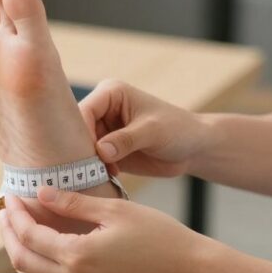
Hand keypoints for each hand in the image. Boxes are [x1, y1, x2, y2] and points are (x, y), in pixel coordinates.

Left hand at [0, 187, 216, 272]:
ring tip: (19, 231)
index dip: (16, 214)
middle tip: (7, 212)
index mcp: (78, 256)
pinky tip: (40, 256)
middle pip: (23, 261)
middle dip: (10, 234)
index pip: (30, 235)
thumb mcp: (115, 210)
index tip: (11, 196)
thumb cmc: (159, 234)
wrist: (190, 271)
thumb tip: (41, 192)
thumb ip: (74, 203)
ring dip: (19, 256)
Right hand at [79, 80, 212, 177]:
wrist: (193, 148)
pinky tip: (106, 178)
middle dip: (82, 150)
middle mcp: (103, 110)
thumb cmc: (178, 129)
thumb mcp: (152, 132)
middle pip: (78, 130)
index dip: (81, 131)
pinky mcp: (108, 150)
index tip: (88, 153)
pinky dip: (95, 171)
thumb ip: (126, 140)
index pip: (85, 110)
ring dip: (88, 163)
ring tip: (99, 175)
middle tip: (89, 170)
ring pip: (82, 148)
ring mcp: (104, 131)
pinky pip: (92, 161)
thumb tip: (100, 151)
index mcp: (111, 94)